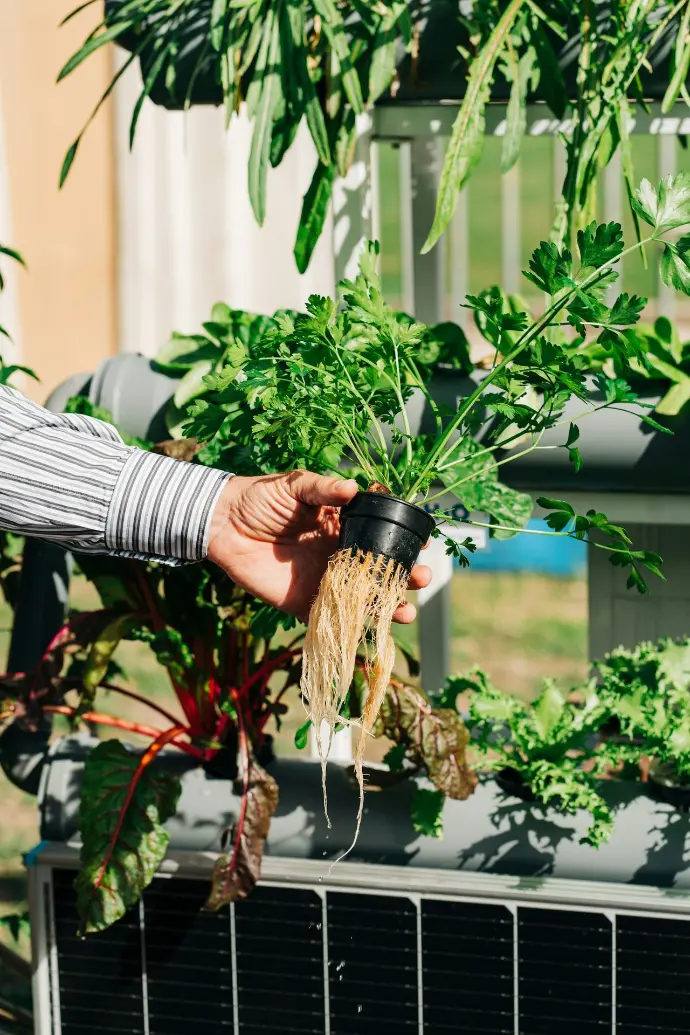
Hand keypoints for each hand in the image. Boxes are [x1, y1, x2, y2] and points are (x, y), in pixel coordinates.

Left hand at [207, 471, 431, 622]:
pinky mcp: (304, 603)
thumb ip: (322, 489)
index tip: (424, 545)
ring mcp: (324, 581)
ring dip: (386, 607)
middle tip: (421, 579)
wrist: (222, 524)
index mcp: (343, 525)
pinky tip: (370, 632)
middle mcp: (339, 555)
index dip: (404, 541)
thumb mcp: (294, 485)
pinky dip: (351, 629)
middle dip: (405, 577)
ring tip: (405, 612)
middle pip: (380, 571)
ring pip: (362, 599)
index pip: (381, 535)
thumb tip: (353, 488)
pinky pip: (331, 620)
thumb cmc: (260, 497)